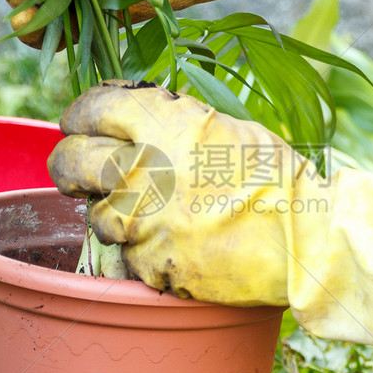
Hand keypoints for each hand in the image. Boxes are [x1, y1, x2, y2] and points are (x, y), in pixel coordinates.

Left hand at [48, 81, 304, 304]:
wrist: (303, 240)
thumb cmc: (275, 177)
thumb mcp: (224, 127)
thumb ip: (171, 123)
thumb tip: (134, 123)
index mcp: (161, 125)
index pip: (91, 109)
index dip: (81, 114)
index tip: (81, 122)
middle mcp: (141, 170)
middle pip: (69, 161)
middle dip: (70, 163)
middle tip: (80, 168)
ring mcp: (140, 222)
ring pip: (96, 213)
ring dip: (113, 210)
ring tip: (149, 212)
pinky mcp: (147, 264)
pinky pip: (125, 254)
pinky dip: (142, 249)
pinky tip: (174, 243)